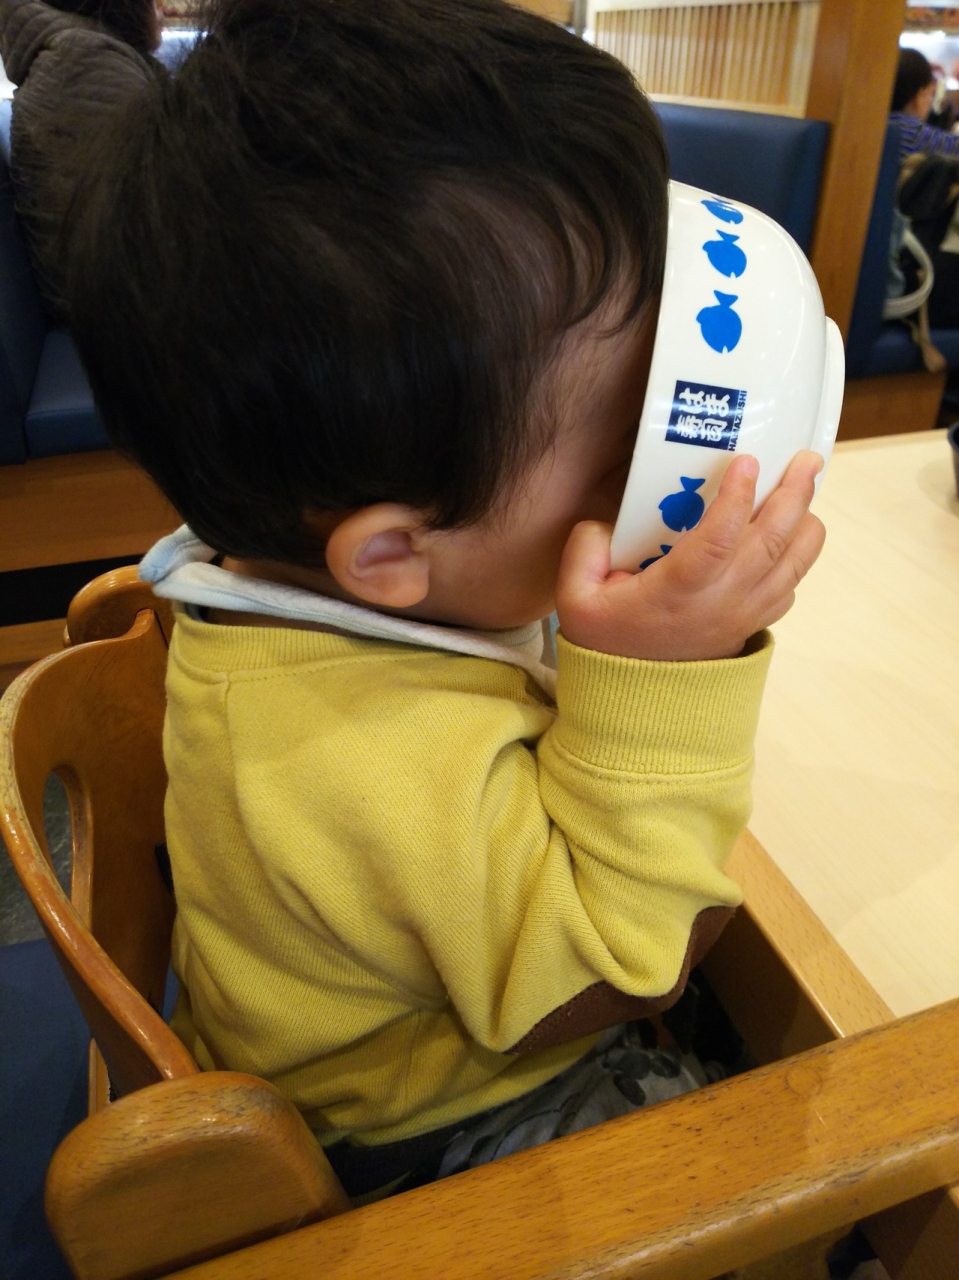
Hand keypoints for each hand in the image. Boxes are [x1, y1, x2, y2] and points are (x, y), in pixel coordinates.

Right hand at [556, 451, 825, 660]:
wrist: (633, 702)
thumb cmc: (606, 642)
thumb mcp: (575, 596)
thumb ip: (586, 548)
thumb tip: (612, 520)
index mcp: (676, 592)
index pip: (718, 540)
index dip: (736, 498)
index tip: (746, 460)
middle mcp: (720, 604)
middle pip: (771, 543)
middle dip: (794, 494)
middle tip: (805, 458)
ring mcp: (743, 617)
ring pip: (794, 565)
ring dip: (807, 521)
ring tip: (808, 484)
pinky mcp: (751, 625)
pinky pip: (790, 587)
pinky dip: (799, 556)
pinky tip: (792, 531)